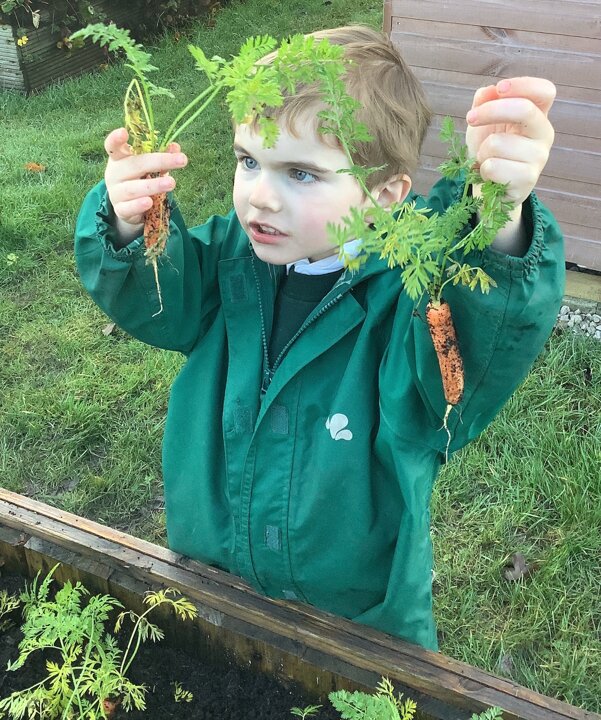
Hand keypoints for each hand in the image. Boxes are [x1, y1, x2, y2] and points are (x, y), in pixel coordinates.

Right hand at [104, 128, 187, 239]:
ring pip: (133, 188)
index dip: (115, 139)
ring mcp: (116, 193)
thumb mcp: (149, 168)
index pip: (113, 147)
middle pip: (135, 165)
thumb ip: (161, 157)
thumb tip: (176, 148)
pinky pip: (128, 208)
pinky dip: (138, 205)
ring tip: (172, 183)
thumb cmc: (139, 180)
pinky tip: (149, 202)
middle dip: (159, 161)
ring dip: (153, 185)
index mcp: (120, 158)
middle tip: (182, 160)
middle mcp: (115, 174)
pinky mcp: (120, 210)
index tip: (123, 131)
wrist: (129, 207)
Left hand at [465, 77, 555, 207]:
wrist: (489, 191)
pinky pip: (493, 167)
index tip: (499, 88)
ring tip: (487, 161)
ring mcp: (539, 158)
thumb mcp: (484, 123)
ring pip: (498, 142)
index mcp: (538, 116)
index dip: (523, 85)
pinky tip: (491, 176)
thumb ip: (485, 102)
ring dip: (482, 152)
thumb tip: (486, 91)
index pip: (545, 91)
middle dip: (491, 110)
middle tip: (471, 118)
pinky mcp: (528, 180)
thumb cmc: (489, 153)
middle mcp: (544, 135)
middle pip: (524, 109)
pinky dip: (482, 170)